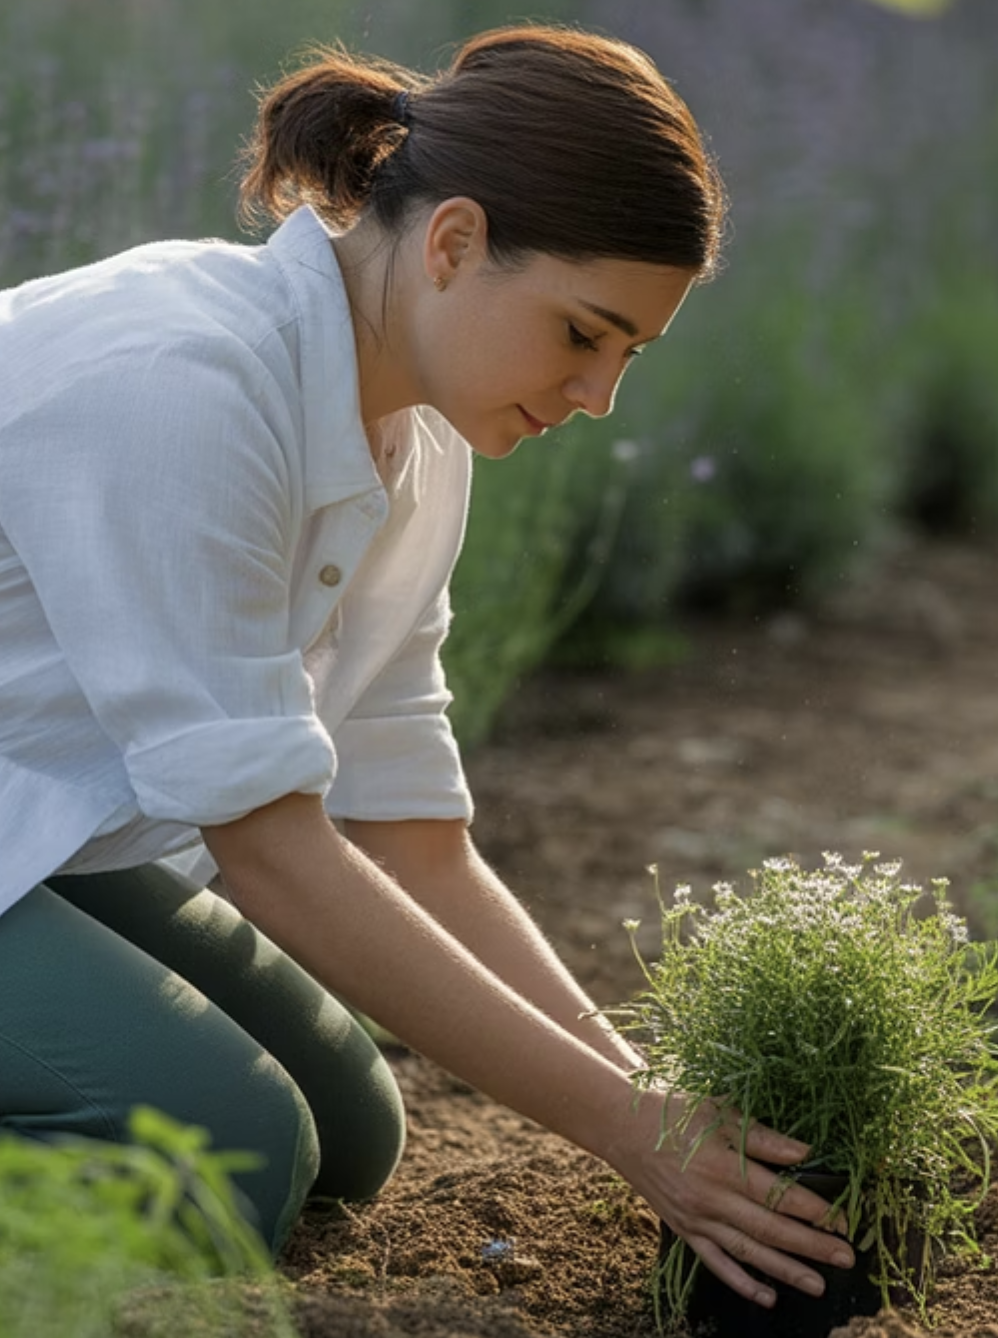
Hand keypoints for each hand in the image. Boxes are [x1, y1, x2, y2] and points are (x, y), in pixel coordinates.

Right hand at [608, 1090, 854, 1307]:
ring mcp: (697, 1219)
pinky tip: (767, 1297)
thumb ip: (763, 1137)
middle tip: (846, 1258)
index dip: (814, 1210)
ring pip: (748, 1252)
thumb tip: (805, 1154)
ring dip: (786, 1271)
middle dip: (811, 1246)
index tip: (844, 1220)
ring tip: (819, 1285)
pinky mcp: (685, 1231)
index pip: (779, 1195)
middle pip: (770, 1229)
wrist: (624, 1128)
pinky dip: (742, 1282)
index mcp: (723, 1166)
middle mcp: (711, 1199)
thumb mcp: (720, 1112)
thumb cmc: (677, 1114)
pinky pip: (716, 1263)